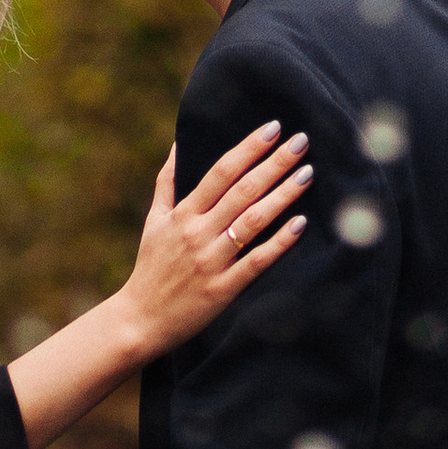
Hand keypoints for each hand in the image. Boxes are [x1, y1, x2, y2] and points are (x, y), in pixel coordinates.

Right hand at [114, 123, 310, 360]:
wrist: (140, 320)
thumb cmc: (151, 267)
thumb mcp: (154, 221)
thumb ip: (167, 182)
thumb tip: (178, 144)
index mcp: (183, 214)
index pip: (221, 172)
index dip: (248, 148)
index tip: (273, 127)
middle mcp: (198, 233)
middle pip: (242, 191)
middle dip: (274, 163)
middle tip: (301, 141)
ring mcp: (211, 261)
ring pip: (252, 222)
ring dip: (282, 196)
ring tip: (307, 174)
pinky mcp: (222, 290)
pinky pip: (256, 262)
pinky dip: (278, 242)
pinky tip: (300, 223)